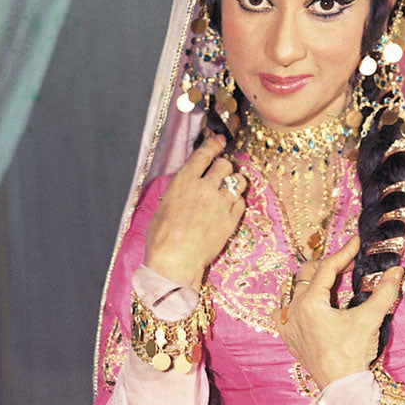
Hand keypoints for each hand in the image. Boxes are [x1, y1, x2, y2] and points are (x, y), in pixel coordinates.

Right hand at [143, 132, 246, 287]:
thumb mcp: (164, 205)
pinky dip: (237, 202)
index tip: (218, 141)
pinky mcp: (231, 220)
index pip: (204, 154)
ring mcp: (221, 204)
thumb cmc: (161, 237)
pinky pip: (242, 202)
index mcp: (184, 181)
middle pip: (225, 165)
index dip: (213, 145)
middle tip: (221, 174)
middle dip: (224, 166)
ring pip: (239, 181)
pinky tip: (229, 208)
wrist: (175, 262)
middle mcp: (205, 188)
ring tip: (229, 189)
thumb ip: (180, 190)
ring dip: (235, 182)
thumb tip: (188, 183)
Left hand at [278, 236, 403, 388]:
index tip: (357, 241)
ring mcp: (288, 324)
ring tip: (334, 281)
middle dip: (330, 265)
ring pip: (295, 289)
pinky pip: (287, 309)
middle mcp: (293, 310)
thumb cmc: (353, 354)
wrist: (341, 389)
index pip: (328, 267)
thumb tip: (397, 270)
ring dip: (314, 281)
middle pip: (308, 274)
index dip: (344, 252)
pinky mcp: (288, 337)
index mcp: (309, 302)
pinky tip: (313, 303)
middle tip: (351, 264)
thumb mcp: (369, 320)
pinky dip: (299, 301)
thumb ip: (384, 292)